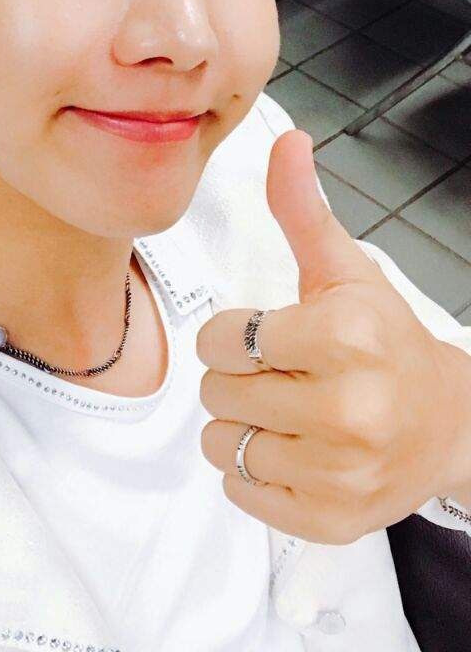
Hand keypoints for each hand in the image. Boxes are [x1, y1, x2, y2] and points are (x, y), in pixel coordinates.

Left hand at [196, 128, 465, 545]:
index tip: (262, 334)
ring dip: (238, 425)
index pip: (219, 338)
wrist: (444, 423)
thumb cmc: (384, 339)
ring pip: (220, 445)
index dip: (229, 333)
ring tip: (281, 411)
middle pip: (216, 392)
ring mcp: (340, 472)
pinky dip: (252, 472)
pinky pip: (241, 493)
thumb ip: (303, 209)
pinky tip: (292, 448)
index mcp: (345, 336)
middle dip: (234, 377)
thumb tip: (286, 141)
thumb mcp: (344, 269)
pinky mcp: (329, 519)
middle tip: (277, 373)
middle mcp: (348, 409)